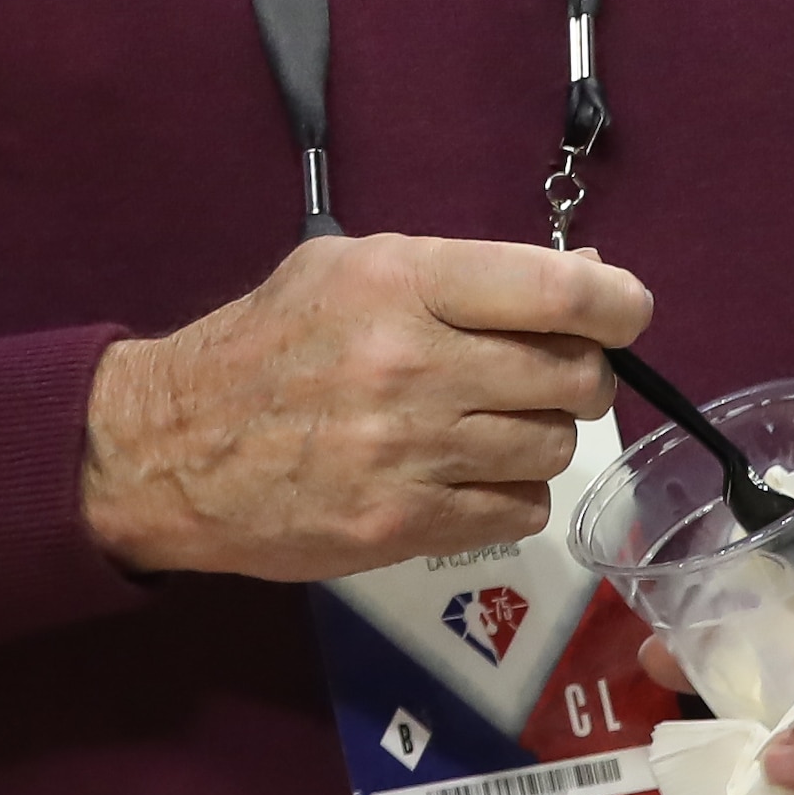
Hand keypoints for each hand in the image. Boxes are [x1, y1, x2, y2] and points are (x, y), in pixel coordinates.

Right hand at [78, 234, 650, 579]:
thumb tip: (581, 273)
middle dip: (580, 375)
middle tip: (550, 376)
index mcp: (400, 281)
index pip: (556, 289)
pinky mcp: (403, 523)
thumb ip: (461, 273)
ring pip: (552, 447)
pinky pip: (517, 511)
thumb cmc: (265, 346)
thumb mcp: (347, 271)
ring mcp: (409, 450)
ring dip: (542, 438)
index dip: (616, 303)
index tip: (624, 313)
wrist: (169, 448)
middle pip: (572, 376)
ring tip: (493, 427)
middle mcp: (412, 362)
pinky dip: (512, 495)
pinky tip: (472, 476)